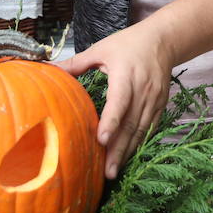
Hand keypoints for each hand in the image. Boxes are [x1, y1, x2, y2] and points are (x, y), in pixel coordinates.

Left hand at [56, 24, 172, 179]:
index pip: (119, 101)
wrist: (163, 40)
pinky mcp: (160, 105)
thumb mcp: (101, 48)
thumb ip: (77, 62)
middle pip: (131, 124)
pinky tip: (127, 157)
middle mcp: (143, 90)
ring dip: (127, 151)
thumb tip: (50, 69)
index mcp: (126, 75)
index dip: (111, 121)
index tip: (101, 140)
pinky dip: (139, 143)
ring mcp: (154, 99)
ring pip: (141, 130)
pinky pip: (150, 128)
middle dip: (118, 149)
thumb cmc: (129, 43)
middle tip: (106, 172)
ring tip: (114, 171)